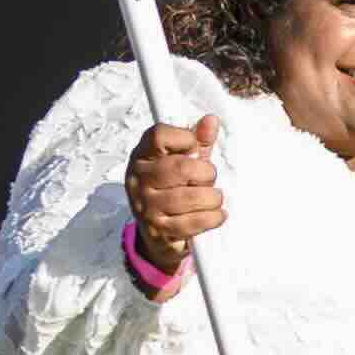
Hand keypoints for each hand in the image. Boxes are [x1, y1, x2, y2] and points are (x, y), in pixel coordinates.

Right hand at [124, 120, 224, 270]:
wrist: (157, 233)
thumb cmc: (173, 190)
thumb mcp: (184, 162)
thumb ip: (198, 142)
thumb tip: (211, 120)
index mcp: (142, 157)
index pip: (159, 135)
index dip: (185, 138)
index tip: (194, 148)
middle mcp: (139, 180)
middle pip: (182, 167)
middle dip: (206, 174)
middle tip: (207, 180)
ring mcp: (146, 206)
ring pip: (191, 196)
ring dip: (212, 198)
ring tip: (212, 199)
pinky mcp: (158, 230)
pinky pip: (195, 221)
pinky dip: (214, 217)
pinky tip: (216, 214)